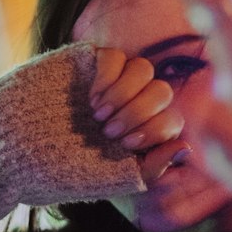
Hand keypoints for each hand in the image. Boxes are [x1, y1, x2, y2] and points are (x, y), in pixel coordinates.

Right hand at [90, 47, 188, 186]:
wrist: (45, 152)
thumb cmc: (86, 166)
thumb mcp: (123, 174)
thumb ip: (156, 165)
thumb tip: (185, 148)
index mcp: (152, 125)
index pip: (172, 118)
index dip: (154, 130)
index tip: (126, 144)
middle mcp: (142, 98)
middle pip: (162, 91)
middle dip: (137, 113)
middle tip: (109, 131)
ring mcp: (121, 78)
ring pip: (143, 68)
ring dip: (122, 95)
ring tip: (98, 114)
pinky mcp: (98, 62)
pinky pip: (115, 56)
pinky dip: (106, 78)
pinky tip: (92, 99)